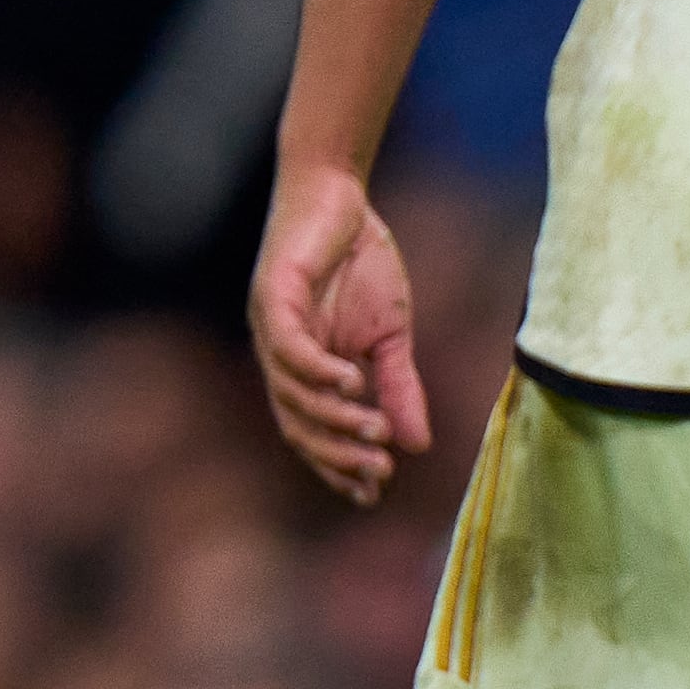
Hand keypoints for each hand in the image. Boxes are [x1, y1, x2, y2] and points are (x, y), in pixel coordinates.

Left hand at [250, 165, 432, 505]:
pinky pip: (289, 347)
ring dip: (334, 418)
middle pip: (297, 424)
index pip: (312, 433)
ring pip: (291, 393)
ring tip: (375, 431)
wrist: (339, 196)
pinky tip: (352, 382)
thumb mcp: (390, 335)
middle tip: (378, 471)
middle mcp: (278, 358)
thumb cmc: (360, 262)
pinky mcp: (272, 296)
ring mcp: (270, 328)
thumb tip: (419, 445)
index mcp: (302, 372)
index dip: (337, 465)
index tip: (373, 492)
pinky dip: (318, 371)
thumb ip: (398, 385)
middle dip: (337, 453)